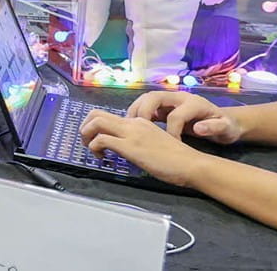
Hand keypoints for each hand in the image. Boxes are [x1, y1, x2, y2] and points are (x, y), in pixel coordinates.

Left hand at [79, 110, 207, 186]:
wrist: (192, 164)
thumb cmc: (177, 158)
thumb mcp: (153, 143)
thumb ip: (138, 140)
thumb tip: (123, 147)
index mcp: (139, 122)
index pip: (109, 115)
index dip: (96, 126)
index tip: (97, 140)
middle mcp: (133, 123)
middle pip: (96, 113)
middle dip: (85, 126)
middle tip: (87, 141)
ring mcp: (131, 133)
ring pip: (96, 122)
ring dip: (86, 135)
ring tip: (91, 149)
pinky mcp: (130, 146)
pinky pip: (102, 140)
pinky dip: (94, 147)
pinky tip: (102, 158)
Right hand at [124, 90, 242, 143]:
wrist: (226, 121)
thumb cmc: (226, 126)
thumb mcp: (226, 129)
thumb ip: (214, 128)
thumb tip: (198, 129)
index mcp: (193, 103)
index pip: (175, 115)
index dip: (171, 131)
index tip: (173, 145)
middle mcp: (179, 97)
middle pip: (153, 97)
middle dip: (143, 112)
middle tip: (137, 129)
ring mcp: (171, 100)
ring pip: (146, 98)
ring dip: (136, 110)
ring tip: (130, 126)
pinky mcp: (165, 106)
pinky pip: (147, 105)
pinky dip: (138, 113)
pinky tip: (135, 126)